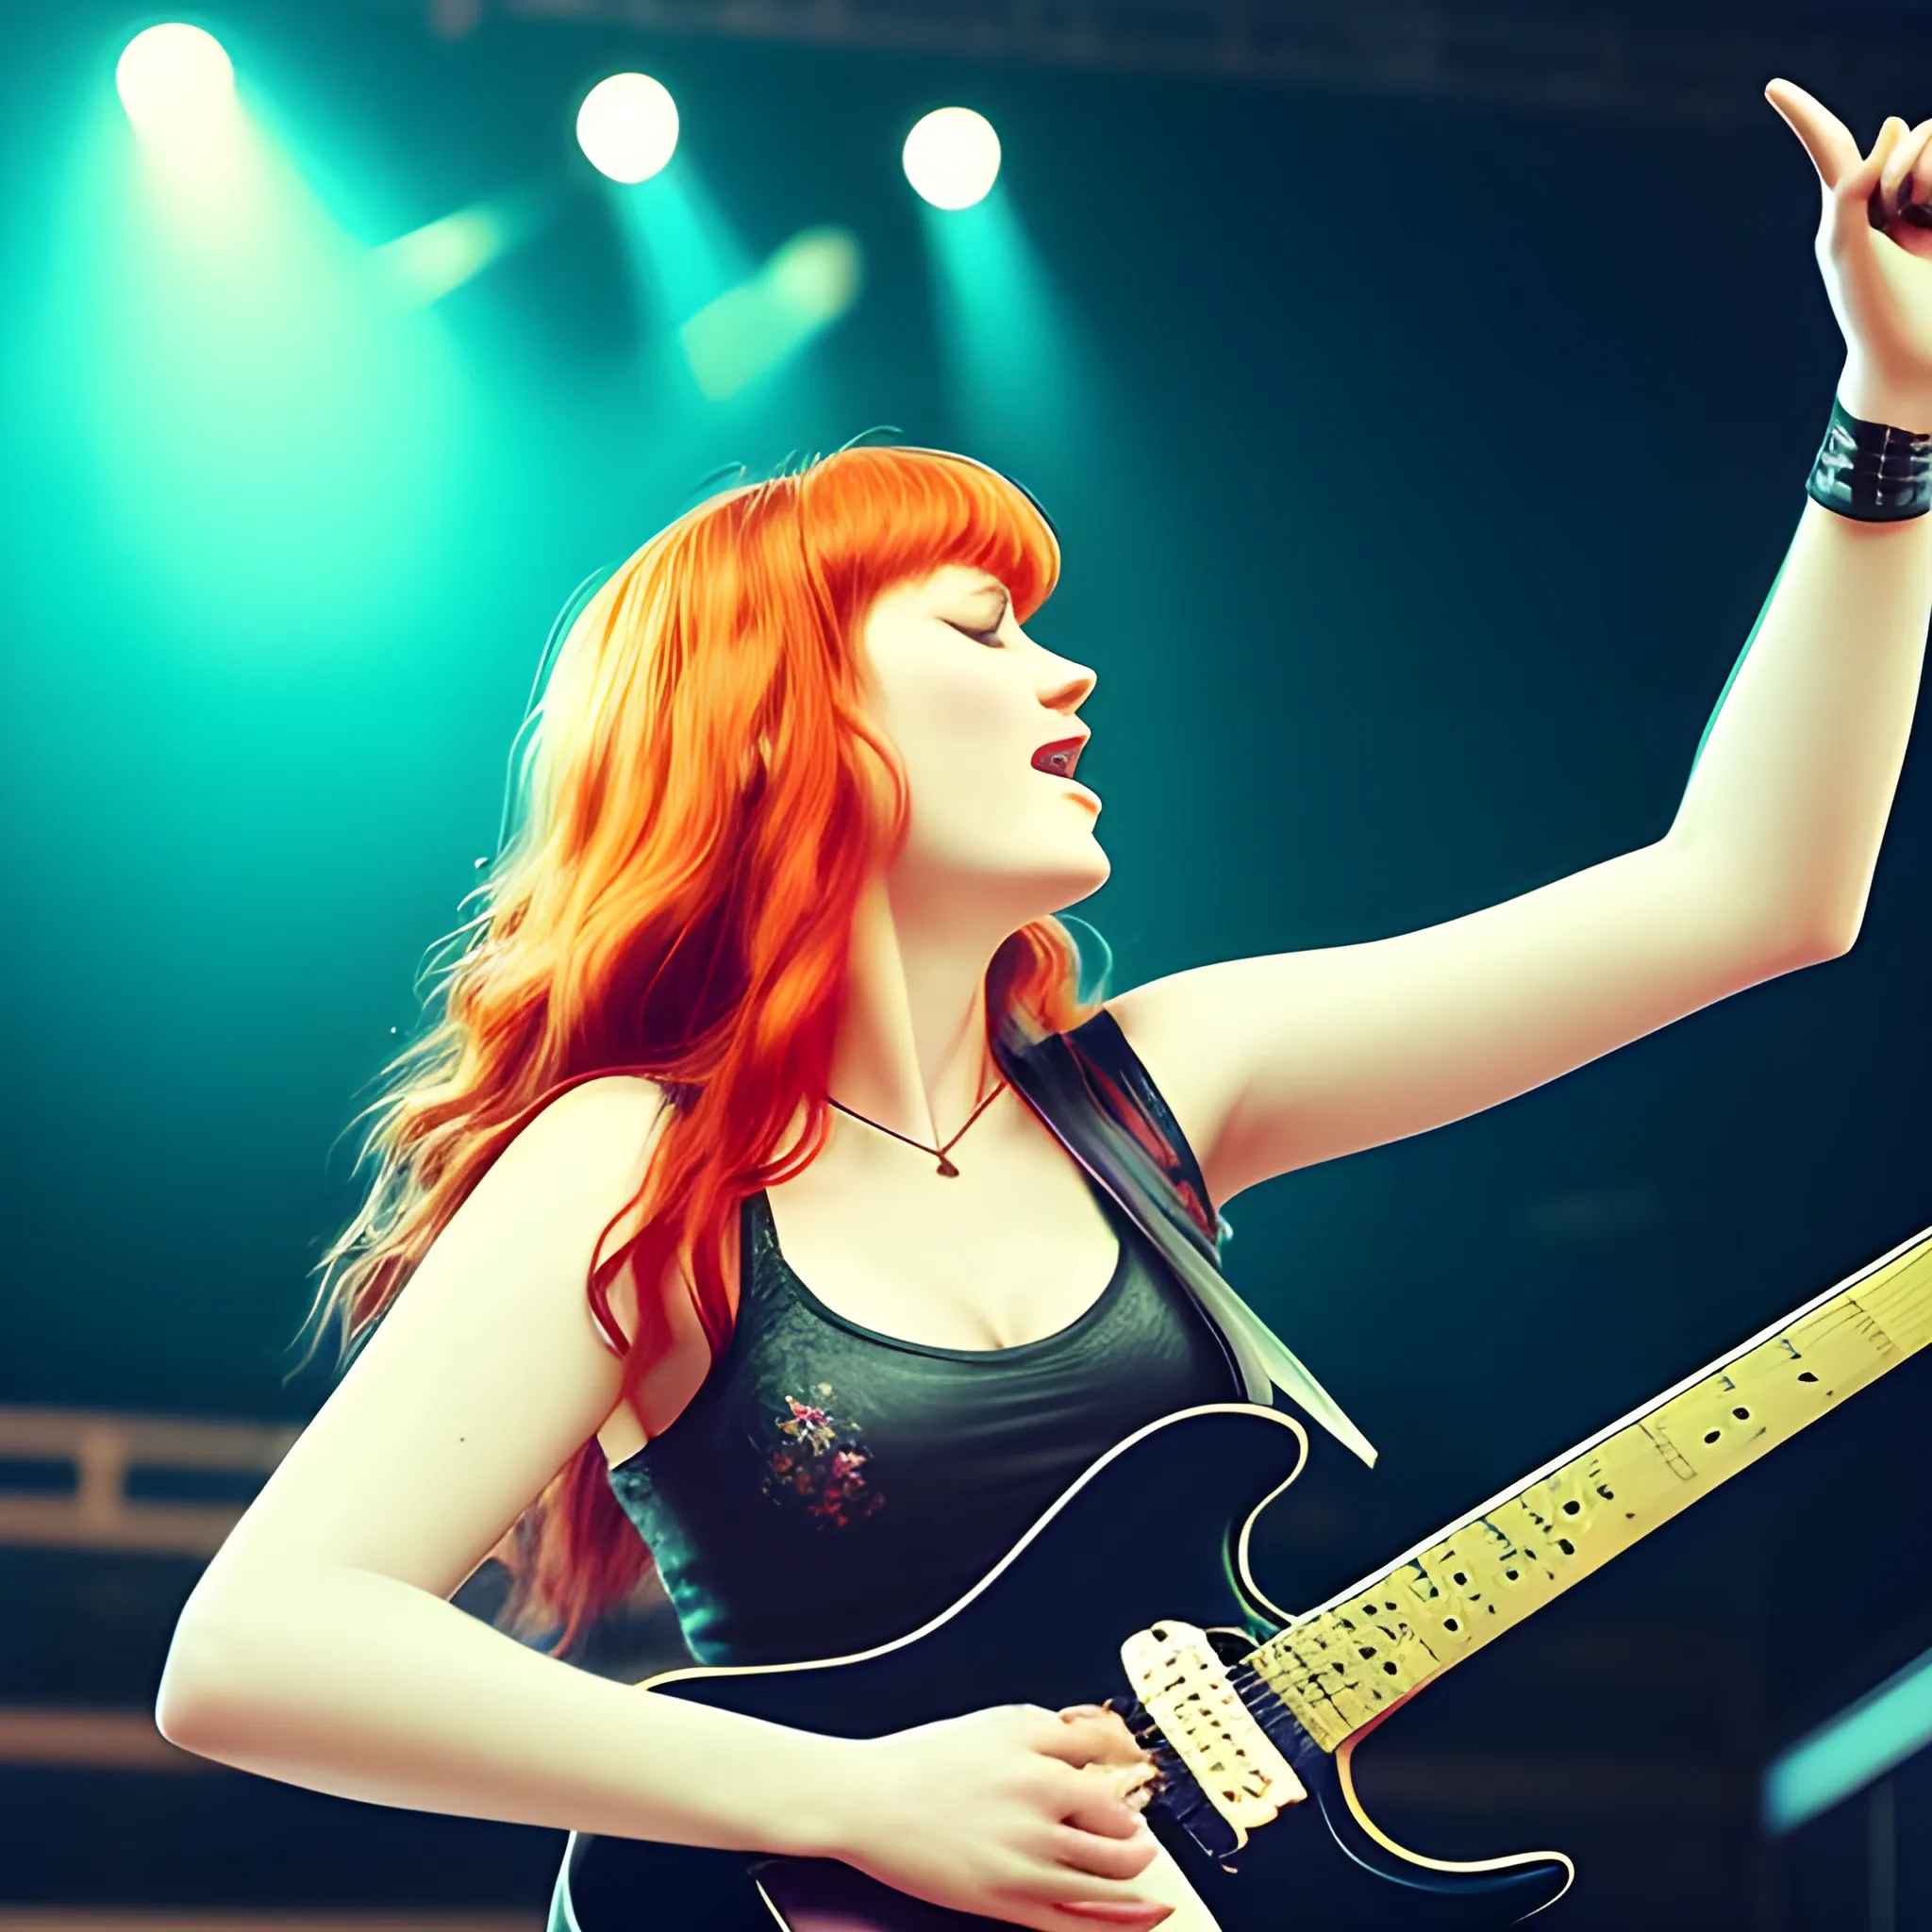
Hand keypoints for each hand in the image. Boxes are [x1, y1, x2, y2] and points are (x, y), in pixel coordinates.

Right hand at [823, 1702, 1170, 1930]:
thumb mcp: (993, 1722)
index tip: (1134, 1775)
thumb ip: (1048, 1731)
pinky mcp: (1012, 1901)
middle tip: (1134, 1825)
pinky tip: (1146, 1914)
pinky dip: (1123, 1922)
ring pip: (1114, 1872)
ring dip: (1136, 1867)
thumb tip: (1092, 1742)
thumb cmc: (922, 1760)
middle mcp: (1041, 1804)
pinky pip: (1082, 1921)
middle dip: (1135, 1823)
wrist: (868, 1800)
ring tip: (1138, 1861)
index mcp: (1037, 1755)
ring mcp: (1029, 1858)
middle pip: (1123, 1818)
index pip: (1111, 1758)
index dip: (1128, 1767)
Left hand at [1766, 79, 1931, 428]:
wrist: (1914, 350)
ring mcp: (1926, 195)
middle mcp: (1886, 192)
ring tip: (1923, 221)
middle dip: (1903, 165)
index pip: (1829, 145)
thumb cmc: (1870, 306)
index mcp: (1847, 204)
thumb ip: (1851, 191)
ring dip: (1928, 173)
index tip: (1772, 88)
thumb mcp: (1846, 248)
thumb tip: (1888, 133)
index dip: (1805, 113)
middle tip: (1899, 217)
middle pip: (1900, 134)